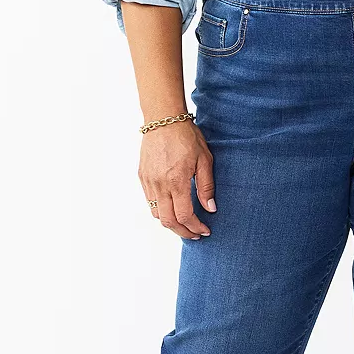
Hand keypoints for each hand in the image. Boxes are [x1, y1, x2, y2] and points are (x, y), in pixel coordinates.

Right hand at [138, 121, 215, 238]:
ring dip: (171, 223)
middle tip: (195, 234)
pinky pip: (150, 202)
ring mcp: (148, 181)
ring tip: (185, 224)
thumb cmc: (186, 136)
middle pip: (169, 221)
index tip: (205, 231)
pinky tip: (173, 209)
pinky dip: (161, 211)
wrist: (163, 119)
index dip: (196, 227)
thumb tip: (210, 208)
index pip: (185, 216)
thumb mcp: (204, 160)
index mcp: (176, 181)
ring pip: (156, 214)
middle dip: (183, 232)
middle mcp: (159, 184)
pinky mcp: (142, 177)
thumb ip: (206, 187)